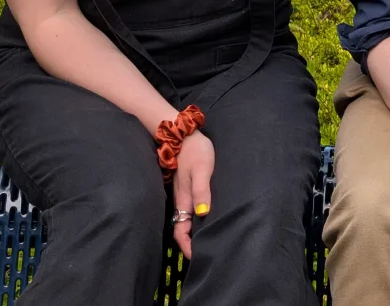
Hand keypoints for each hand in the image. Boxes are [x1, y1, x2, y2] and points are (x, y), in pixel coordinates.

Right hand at [171, 131, 214, 258]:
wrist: (184, 133)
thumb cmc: (195, 151)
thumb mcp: (201, 170)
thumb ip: (201, 191)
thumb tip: (202, 214)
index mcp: (184, 199)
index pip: (181, 231)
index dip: (186, 246)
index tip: (196, 257)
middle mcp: (182, 200)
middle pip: (183, 228)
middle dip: (190, 243)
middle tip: (205, 253)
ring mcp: (184, 194)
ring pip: (186, 219)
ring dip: (194, 232)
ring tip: (208, 240)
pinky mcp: (188, 187)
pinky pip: (190, 209)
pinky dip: (196, 220)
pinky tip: (207, 220)